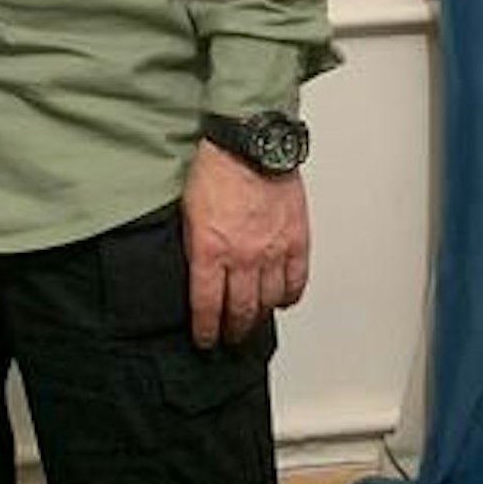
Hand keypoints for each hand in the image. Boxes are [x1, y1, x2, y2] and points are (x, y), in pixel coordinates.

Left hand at [180, 140, 309, 346]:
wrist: (250, 144)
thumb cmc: (215, 167)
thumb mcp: (187, 206)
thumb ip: (193, 241)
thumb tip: (192, 264)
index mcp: (211, 248)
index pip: (207, 303)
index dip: (206, 328)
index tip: (205, 339)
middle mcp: (243, 257)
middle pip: (240, 310)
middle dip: (233, 329)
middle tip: (229, 337)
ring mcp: (272, 253)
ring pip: (269, 302)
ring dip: (260, 316)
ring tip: (253, 321)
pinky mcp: (295, 243)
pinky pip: (295, 283)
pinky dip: (288, 296)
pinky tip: (281, 300)